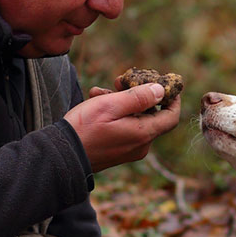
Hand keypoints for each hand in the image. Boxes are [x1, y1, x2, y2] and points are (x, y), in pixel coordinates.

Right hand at [64, 83, 180, 171]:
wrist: (62, 155)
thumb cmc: (85, 128)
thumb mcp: (111, 105)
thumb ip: (138, 97)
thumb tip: (161, 90)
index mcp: (143, 134)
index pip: (171, 117)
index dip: (173, 99)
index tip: (167, 84)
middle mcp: (141, 145)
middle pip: (151, 115)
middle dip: (138, 95)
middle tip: (120, 81)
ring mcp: (129, 150)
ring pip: (135, 119)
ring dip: (121, 102)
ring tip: (100, 91)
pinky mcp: (117, 152)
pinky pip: (124, 128)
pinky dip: (115, 114)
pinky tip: (95, 102)